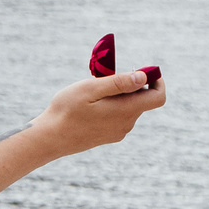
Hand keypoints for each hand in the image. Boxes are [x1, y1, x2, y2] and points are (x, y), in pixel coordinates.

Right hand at [26, 69, 165, 160]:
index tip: (143, 70)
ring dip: (119, 95)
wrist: (50, 138)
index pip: (158, 97)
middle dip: (130, 84)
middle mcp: (127, 124)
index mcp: (126, 111)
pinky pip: (119, 116)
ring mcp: (118, 131)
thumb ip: (119, 83)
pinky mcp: (109, 135)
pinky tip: (91, 105)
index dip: (157, 81)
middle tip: (105, 76)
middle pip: (142, 99)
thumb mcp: (91, 89)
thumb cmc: (67, 110)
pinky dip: (112, 105)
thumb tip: (144, 77)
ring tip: (94, 91)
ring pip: (129, 107)